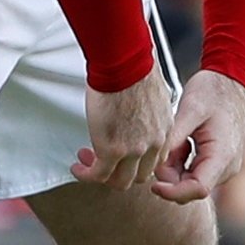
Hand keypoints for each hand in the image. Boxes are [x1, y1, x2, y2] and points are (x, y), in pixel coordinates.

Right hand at [71, 61, 172, 189]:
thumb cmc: (135, 67)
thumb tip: (138, 107)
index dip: (139, 162)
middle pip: (140, 175)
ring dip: (104, 177)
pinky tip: (80, 169)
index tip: (128, 157)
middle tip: (108, 164)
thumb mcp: (154, 93)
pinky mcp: (111, 150)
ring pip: (120, 181)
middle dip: (122, 172)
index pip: (156, 158)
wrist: (124, 64)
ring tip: (90, 168)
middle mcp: (153, 142)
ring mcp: (133, 150)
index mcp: (164, 128)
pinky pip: (98, 174)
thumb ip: (149, 109)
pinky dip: (87, 175)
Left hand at [151, 69, 244, 203]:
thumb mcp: (190, 109)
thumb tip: (155, 164)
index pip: (197, 189)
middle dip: (171, 175)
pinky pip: (196, 171)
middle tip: (161, 149)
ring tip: (176, 138)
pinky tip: (182, 141)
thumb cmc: (212, 90)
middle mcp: (227, 167)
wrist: (232, 78)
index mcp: (222, 156)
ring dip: (176, 166)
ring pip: (191, 180)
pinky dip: (183, 161)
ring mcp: (224, 166)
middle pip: (192, 187)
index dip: (172, 192)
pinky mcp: (219, 161)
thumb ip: (174, 137)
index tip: (152, 184)